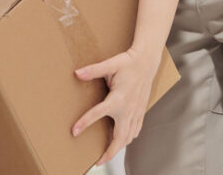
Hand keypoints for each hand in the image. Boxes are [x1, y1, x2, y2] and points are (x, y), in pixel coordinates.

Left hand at [71, 47, 160, 165]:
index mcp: (119, 98)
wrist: (147, 61)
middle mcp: (129, 108)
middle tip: (99, 162)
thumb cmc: (128, 62)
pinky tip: (123, 140)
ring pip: (129, 137)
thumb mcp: (110, 64)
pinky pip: (136, 130)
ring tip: (108, 154)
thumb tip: (77, 73)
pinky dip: (129, 138)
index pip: (99, 113)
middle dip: (110, 152)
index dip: (85, 123)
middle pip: (120, 137)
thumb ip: (94, 70)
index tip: (74, 131)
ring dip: (119, 147)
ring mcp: (136, 112)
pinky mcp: (141, 111)